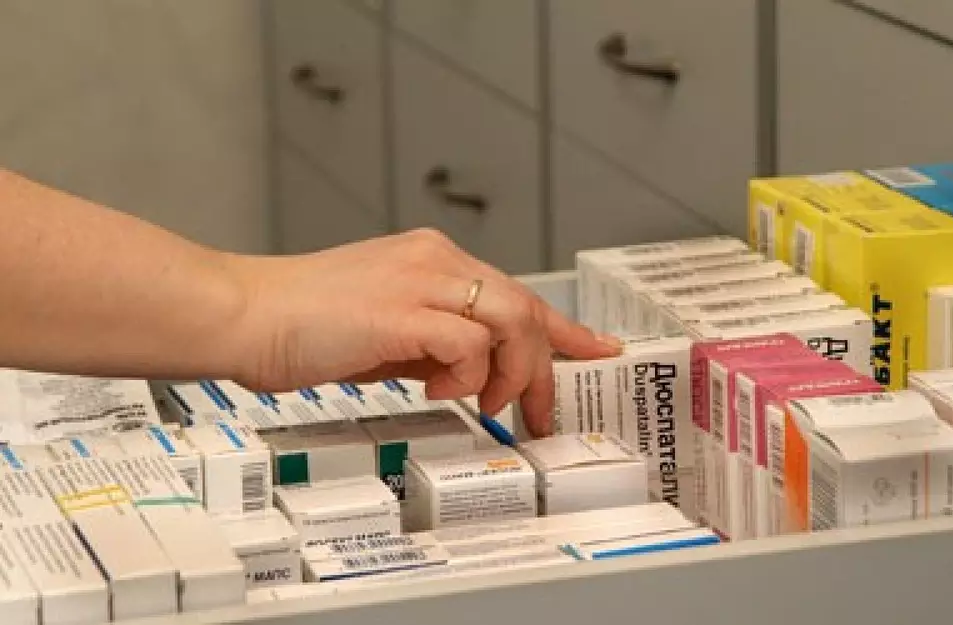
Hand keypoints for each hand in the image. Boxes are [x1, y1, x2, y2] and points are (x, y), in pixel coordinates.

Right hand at [227, 228, 620, 436]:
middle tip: (535, 412)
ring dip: (509, 372)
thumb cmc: (301, 325)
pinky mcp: (399, 311)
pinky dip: (465, 375)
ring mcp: (418, 281)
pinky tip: (437, 390)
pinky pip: (467, 344)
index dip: (563, 327)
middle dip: (544, 368)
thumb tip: (467, 370)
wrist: (244, 315)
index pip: (517, 292)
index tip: (596, 349)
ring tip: (486, 404)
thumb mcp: (385, 328)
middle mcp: (434, 260)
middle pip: (525, 308)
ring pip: (510, 320)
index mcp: (431, 259)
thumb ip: (431, 340)